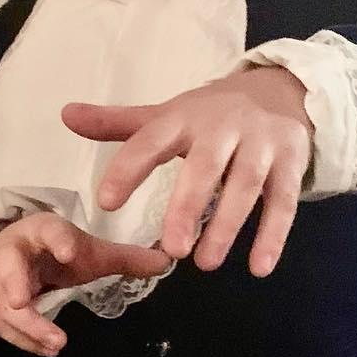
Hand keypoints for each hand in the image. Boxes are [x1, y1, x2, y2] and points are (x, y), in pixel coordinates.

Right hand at [0, 211, 171, 355]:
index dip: (57, 239)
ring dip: (26, 326)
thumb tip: (169, 261)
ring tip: (57, 344)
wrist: (12, 250)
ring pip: (2, 302)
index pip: (49, 230)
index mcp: (41, 230)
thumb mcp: (89, 252)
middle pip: (9, 268)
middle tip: (26, 302)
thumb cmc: (55, 251)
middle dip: (16, 286)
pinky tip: (45, 350)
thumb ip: (126, 258)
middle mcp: (12, 249)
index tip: (70, 251)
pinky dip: (21, 339)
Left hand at [62, 64, 312, 276]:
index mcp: (184, 117)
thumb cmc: (210, 114)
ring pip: (246, 185)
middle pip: (205, 166)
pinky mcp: (291, 162)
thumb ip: (117, 124)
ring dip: (226, 226)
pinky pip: (283, 200)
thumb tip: (65, 115)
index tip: (105, 202)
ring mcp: (261, 143)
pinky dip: (273, 234)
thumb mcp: (165, 115)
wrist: (280, 90)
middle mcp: (224, 127)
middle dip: (187, 206)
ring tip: (204, 264)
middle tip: (173, 249)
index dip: (128, 168)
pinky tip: (258, 267)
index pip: (151, 140)